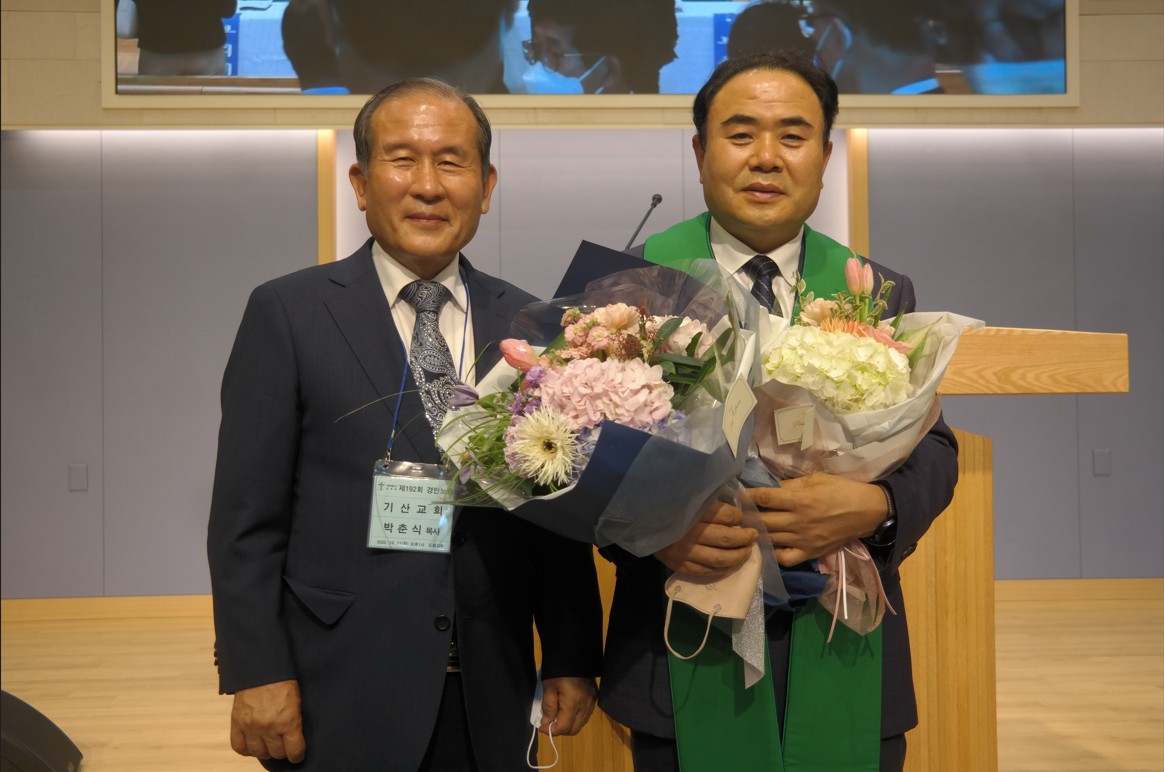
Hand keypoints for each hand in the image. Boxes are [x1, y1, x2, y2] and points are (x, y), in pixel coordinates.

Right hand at [229, 679, 305, 762]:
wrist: (262, 667)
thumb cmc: (283, 681)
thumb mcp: (297, 701)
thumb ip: (295, 721)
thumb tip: (296, 738)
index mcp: (288, 720)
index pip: (294, 751)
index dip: (297, 755)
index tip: (297, 754)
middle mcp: (269, 726)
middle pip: (277, 753)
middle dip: (282, 751)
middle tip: (283, 745)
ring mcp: (251, 726)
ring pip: (259, 753)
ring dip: (265, 750)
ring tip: (269, 743)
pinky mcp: (237, 722)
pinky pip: (239, 747)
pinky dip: (246, 749)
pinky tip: (253, 744)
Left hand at [539, 676, 596, 735]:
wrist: (575, 654)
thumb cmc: (558, 670)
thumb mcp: (548, 687)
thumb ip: (548, 707)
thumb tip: (546, 724)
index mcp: (574, 703)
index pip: (564, 727)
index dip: (551, 730)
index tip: (541, 727)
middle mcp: (586, 706)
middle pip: (573, 730)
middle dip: (560, 730)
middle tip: (548, 723)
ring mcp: (592, 702)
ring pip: (580, 724)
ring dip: (568, 725)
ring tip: (557, 716)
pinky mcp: (594, 698)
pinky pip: (585, 715)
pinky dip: (576, 718)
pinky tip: (567, 710)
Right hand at [654, 499, 757, 575]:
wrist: (642, 523)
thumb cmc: (669, 507)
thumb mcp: (687, 497)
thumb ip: (709, 502)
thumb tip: (734, 511)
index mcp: (691, 510)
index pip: (724, 514)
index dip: (737, 516)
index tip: (741, 517)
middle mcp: (689, 533)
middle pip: (726, 538)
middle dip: (744, 538)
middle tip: (753, 535)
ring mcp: (684, 552)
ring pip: (720, 559)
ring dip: (739, 556)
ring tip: (747, 551)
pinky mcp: (680, 565)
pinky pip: (707, 571)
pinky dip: (723, 569)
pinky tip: (731, 564)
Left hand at [744, 473, 885, 566]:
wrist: (867, 512)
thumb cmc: (842, 490)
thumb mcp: (816, 479)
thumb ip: (791, 485)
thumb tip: (771, 489)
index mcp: (800, 500)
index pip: (766, 498)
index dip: (748, 496)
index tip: (737, 494)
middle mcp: (798, 522)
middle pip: (763, 521)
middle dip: (747, 516)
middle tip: (736, 513)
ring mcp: (803, 540)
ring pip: (770, 539)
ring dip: (755, 534)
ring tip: (746, 528)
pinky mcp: (810, 553)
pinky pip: (785, 558)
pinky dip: (773, 553)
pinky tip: (768, 545)